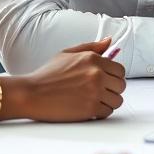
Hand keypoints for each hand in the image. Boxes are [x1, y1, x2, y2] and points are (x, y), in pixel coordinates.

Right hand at [0, 37, 125, 121]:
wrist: (32, 93)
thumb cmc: (47, 74)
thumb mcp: (68, 53)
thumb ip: (92, 47)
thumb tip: (109, 41)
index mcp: (93, 59)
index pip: (120, 70)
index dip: (114, 76)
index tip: (106, 80)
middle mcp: (97, 74)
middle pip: (121, 85)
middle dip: (112, 89)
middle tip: (99, 91)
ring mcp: (94, 92)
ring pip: (117, 100)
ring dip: (108, 101)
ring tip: (94, 100)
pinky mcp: (90, 109)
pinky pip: (108, 112)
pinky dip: (101, 112)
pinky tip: (88, 107)